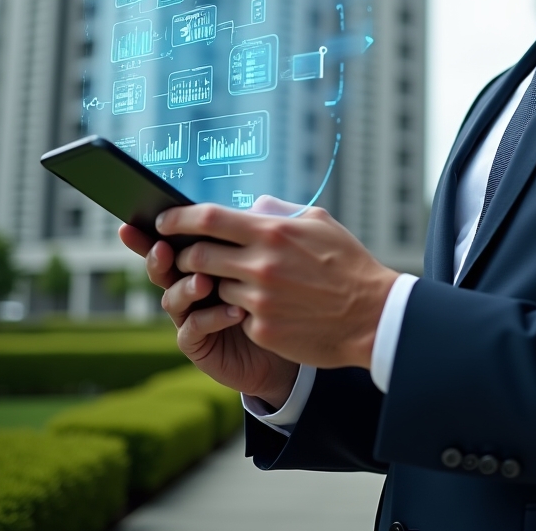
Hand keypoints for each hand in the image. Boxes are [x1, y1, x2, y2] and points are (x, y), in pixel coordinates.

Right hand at [118, 224, 298, 407]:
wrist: (288, 337)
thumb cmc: (276, 294)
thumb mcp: (265, 260)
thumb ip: (255, 236)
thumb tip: (255, 204)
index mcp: (201, 261)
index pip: (171, 243)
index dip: (148, 235)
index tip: (131, 224)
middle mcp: (189, 288)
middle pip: (162, 270)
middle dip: (158, 259)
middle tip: (164, 249)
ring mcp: (190, 316)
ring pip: (172, 299)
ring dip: (187, 287)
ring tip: (205, 281)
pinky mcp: (199, 345)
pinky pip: (194, 329)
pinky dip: (211, 317)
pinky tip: (235, 311)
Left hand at [154, 204, 399, 369]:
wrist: (372, 315)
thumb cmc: (347, 264)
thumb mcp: (318, 222)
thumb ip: (279, 212)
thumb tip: (251, 207)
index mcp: (272, 231)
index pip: (208, 219)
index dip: (177, 219)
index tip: (163, 221)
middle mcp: (260, 263)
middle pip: (196, 255)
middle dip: (184, 255)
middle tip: (185, 255)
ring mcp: (259, 299)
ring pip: (213, 287)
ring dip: (214, 284)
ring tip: (232, 281)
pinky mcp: (261, 328)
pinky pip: (234, 314)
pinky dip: (240, 309)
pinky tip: (261, 307)